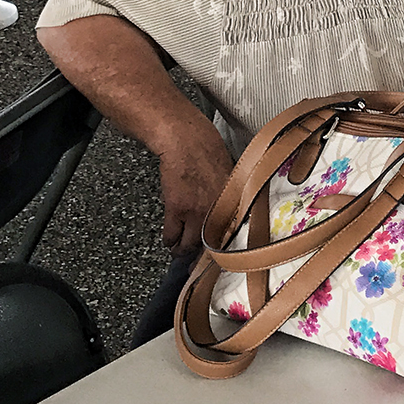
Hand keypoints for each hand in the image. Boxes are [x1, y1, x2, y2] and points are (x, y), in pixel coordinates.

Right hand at [158, 132, 234, 256]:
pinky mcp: (177, 209)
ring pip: (189, 244)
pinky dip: (169, 240)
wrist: (186, 141)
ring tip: (180, 251)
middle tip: (195, 261)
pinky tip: (169, 240)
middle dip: (202, 256)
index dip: (225, 249)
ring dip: (182, 250)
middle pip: (210, 244)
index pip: (233, 234)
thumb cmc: (209, 150)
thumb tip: (229, 211)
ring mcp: (197, 211)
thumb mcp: (230, 174)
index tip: (222, 259)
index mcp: (234, 200)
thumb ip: (230, 196)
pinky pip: (171, 235)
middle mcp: (218, 209)